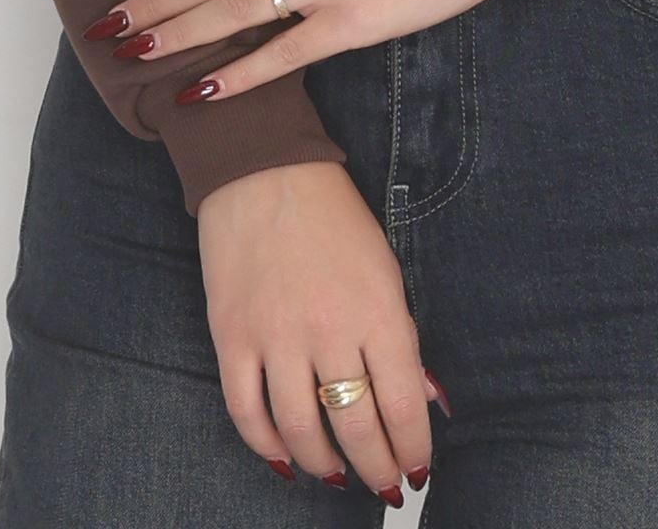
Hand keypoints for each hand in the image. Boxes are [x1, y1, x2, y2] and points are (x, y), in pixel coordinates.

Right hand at [198, 159, 447, 499]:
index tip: (417, 470)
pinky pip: (247, 412)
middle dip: (376, 467)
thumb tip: (425, 398)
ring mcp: (276, 337)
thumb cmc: (333, 216)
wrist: (264, 171)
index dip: (412, 448)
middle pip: (356, 427)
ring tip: (339, 475)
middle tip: (385, 486)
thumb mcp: (385, 267)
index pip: (403, 404)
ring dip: (325, 465)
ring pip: (301, 431)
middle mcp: (329, 330)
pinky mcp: (232, 338)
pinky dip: (266, 445)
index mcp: (377, 309)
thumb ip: (402, 336)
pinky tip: (285, 458)